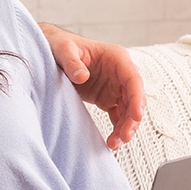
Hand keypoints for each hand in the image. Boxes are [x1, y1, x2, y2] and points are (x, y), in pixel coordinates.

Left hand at [39, 23, 145, 149]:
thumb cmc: (61, 45)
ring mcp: (115, 87)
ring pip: (128, 110)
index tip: (136, 115)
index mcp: (116, 58)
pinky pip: (118, 115)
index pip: (132, 79)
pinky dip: (117, 128)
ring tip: (114, 144)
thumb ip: (72, 62)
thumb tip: (82, 77)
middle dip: (132, 118)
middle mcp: (120, 73)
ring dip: (125, 127)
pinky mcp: (108, 98)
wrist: (53, 51)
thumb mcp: (64, 50)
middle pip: (134, 98)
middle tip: (124, 136)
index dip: (137, 97)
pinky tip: (112, 142)